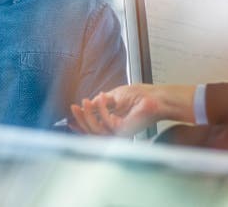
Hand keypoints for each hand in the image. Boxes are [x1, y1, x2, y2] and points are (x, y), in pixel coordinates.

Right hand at [69, 84, 195, 136]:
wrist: (155, 97)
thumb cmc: (139, 96)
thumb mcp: (114, 96)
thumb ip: (101, 103)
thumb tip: (87, 104)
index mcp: (112, 124)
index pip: (92, 128)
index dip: (79, 123)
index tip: (71, 114)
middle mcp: (114, 131)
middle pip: (90, 132)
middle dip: (80, 119)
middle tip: (75, 106)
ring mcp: (118, 133)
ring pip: (95, 131)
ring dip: (88, 114)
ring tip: (87, 101)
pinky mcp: (123, 130)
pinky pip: (105, 123)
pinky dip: (101, 109)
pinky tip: (102, 98)